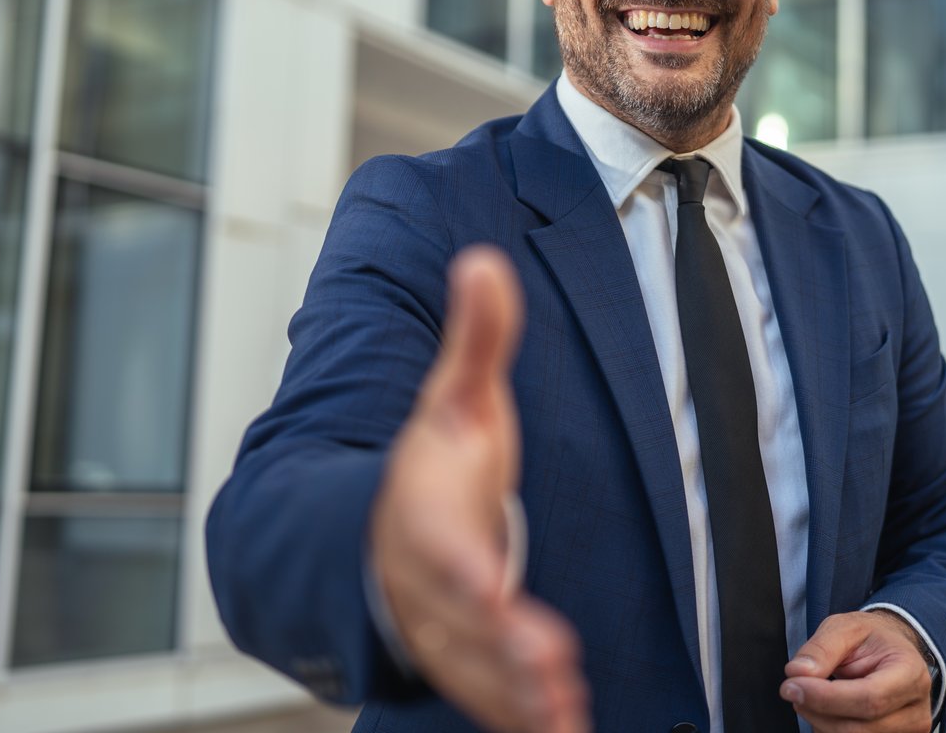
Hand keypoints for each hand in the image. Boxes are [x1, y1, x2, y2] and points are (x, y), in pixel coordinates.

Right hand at [370, 246, 589, 732]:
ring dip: (514, 695)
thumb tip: (483, 259)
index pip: (440, 545)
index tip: (489, 587)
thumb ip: (476, 338)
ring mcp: (444, 629)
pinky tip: (565, 728)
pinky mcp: (466, 660)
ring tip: (561, 714)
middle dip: (501, 651)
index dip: (462, 569)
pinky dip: (520, 714)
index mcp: (422, 515)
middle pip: (462, 623)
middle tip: (547, 673)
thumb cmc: (431, 463)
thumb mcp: (455, 397)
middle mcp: (427, 582)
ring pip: (476, 672)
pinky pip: (490, 695)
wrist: (381, 530)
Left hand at [780, 610, 933, 731]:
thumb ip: (821, 648)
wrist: (891, 652)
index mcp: (910, 673)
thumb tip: (797, 673)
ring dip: (821, 723)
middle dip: (817, 712)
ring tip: (814, 695)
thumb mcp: (844, 627)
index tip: (791, 686)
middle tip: (793, 689)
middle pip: (860, 728)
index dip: (826, 698)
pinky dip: (830, 730)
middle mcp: (916, 710)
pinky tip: (826, 712)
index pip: (869, 698)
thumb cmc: (870, 638)